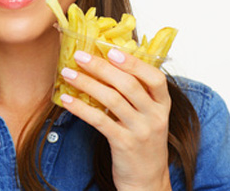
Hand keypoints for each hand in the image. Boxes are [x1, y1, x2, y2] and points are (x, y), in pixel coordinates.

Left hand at [60, 48, 171, 190]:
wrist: (147, 181)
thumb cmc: (143, 141)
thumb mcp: (148, 116)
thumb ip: (135, 94)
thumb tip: (106, 63)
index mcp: (162, 104)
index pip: (155, 78)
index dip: (134, 63)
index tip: (112, 51)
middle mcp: (155, 116)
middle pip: (128, 85)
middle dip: (101, 67)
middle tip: (80, 56)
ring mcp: (141, 131)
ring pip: (112, 100)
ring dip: (87, 83)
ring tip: (67, 73)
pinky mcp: (124, 144)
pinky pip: (99, 121)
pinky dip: (81, 108)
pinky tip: (67, 100)